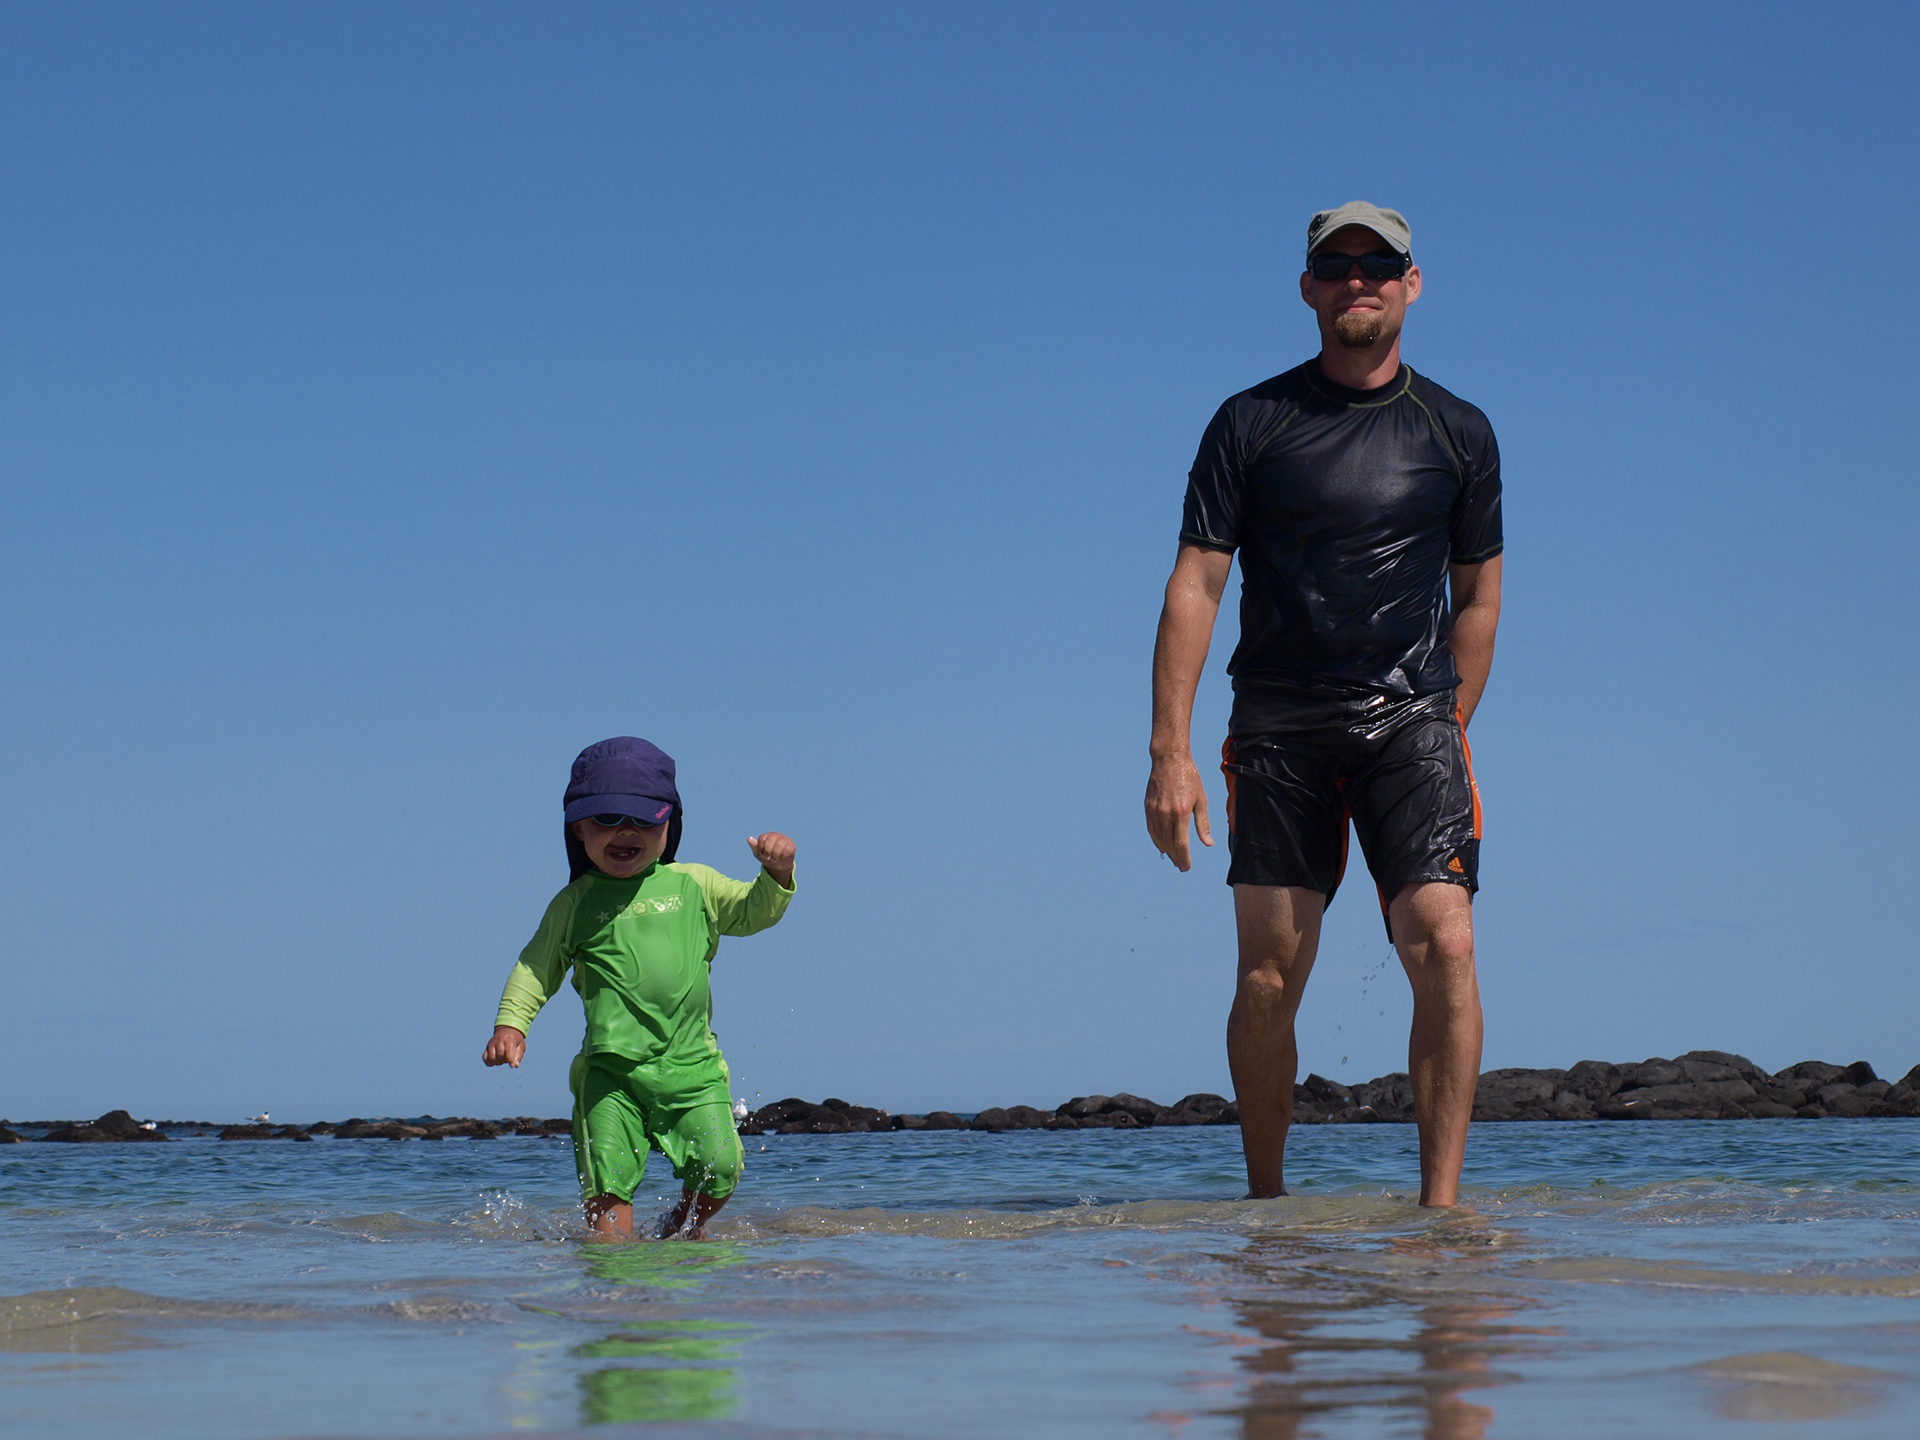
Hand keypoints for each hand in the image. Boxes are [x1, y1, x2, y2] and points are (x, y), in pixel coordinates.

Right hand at [482, 1026, 525, 1067]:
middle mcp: (498, 1040)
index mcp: (509, 1039)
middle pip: (500, 1055)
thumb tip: (515, 1066)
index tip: (512, 1065)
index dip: (510, 1060)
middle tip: (508, 1058)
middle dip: (504, 1060)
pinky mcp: (487, 1048)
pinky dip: (489, 1062)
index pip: (508, 1050)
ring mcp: (491, 1044)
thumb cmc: (515, 1040)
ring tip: (502, 1060)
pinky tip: (495, 1061)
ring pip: (491, 1057)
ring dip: (497, 1062)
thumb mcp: (521, 1046)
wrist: (507, 1031)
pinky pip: (485, 1058)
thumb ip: (518, 1056)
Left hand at [748, 831, 795, 887]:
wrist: (778, 867)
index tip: (762, 855)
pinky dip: (782, 855)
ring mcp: (785, 840)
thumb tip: (749, 839)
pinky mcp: (791, 846)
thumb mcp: (759, 854)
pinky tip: (781, 858)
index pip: (762, 838)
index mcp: (767, 836)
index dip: (761, 848)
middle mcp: (776, 835)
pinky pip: (787, 849)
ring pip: (779, 844)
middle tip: (767, 858)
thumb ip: (754, 847)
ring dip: (775, 854)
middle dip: (767, 851)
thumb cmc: (768, 858)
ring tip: (774, 859)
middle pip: (771, 839)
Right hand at [1144, 751, 1212, 871]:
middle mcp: (1166, 814)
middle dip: (1176, 857)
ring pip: (1158, 838)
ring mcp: (1155, 811)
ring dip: (1166, 851)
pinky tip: (1162, 845)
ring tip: (1173, 858)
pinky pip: (1151, 829)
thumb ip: (1203, 823)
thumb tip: (1208, 843)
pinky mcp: (1148, 807)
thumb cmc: (1190, 778)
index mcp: (1181, 812)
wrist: (1169, 759)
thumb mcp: (1201, 800)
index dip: (1184, 858)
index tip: (1186, 867)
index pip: (1181, 843)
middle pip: (1169, 844)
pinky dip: (1156, 840)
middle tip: (1181, 866)